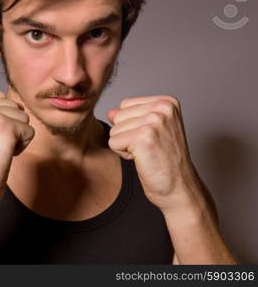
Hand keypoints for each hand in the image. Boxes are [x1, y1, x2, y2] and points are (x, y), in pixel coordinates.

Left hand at [107, 95, 199, 210]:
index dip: (132, 125)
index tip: (152, 138)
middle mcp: (163, 108)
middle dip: (127, 135)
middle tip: (149, 148)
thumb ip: (130, 117)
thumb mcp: (150, 131)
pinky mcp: (144, 137)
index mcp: (167, 102)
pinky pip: (113, 142)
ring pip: (114, 130)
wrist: (179, 187)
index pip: (125, 105)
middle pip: (118, 116)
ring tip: (147, 153)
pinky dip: (123, 154)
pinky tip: (142, 159)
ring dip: (125, 145)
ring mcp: (154, 121)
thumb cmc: (165, 161)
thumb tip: (110, 113)